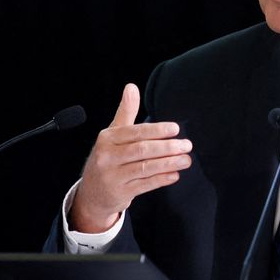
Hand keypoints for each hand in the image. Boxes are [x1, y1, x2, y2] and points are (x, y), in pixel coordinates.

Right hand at [69, 83, 192, 232]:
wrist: (92, 192)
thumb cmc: (108, 157)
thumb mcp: (113, 134)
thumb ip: (126, 111)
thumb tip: (131, 87)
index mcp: (107, 139)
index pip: (135, 132)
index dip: (157, 130)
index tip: (176, 129)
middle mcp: (107, 157)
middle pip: (142, 150)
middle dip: (167, 147)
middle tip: (186, 145)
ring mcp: (113, 176)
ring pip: (145, 168)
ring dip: (169, 164)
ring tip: (186, 160)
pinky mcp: (120, 193)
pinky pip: (144, 185)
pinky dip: (161, 179)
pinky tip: (175, 175)